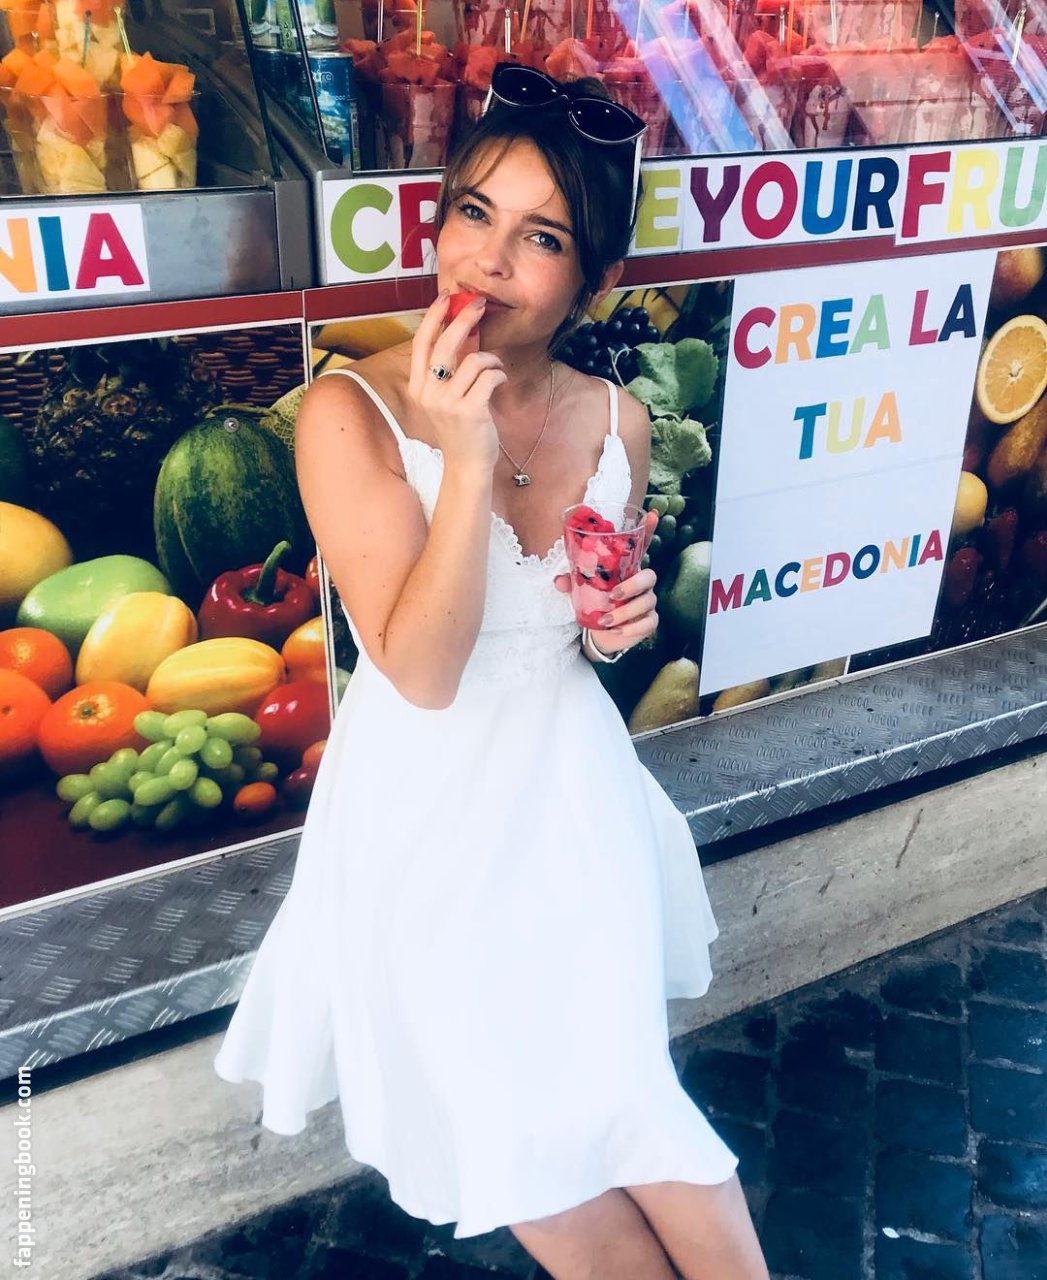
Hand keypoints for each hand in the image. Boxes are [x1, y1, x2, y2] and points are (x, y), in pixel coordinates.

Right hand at [408, 290, 505, 471]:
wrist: (466, 465)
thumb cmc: (460, 429)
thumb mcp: (444, 398)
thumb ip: (447, 370)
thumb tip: (462, 331)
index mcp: (419, 387)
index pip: (421, 343)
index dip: (434, 316)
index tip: (447, 298)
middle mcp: (429, 393)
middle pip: (445, 343)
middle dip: (464, 319)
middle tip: (480, 305)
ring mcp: (448, 403)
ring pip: (473, 360)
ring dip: (491, 358)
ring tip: (495, 368)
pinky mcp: (470, 411)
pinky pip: (490, 376)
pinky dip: (499, 374)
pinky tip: (500, 381)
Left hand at [554, 509, 659, 654]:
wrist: (601, 635)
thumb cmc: (595, 605)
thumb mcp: (581, 592)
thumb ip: (572, 583)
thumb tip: (559, 580)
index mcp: (626, 569)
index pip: (641, 547)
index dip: (649, 531)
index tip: (652, 514)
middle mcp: (641, 583)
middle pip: (649, 576)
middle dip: (632, 585)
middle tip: (613, 595)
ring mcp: (647, 601)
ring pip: (646, 602)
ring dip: (625, 612)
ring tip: (605, 621)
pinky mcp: (649, 621)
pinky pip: (647, 623)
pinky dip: (631, 629)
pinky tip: (617, 631)